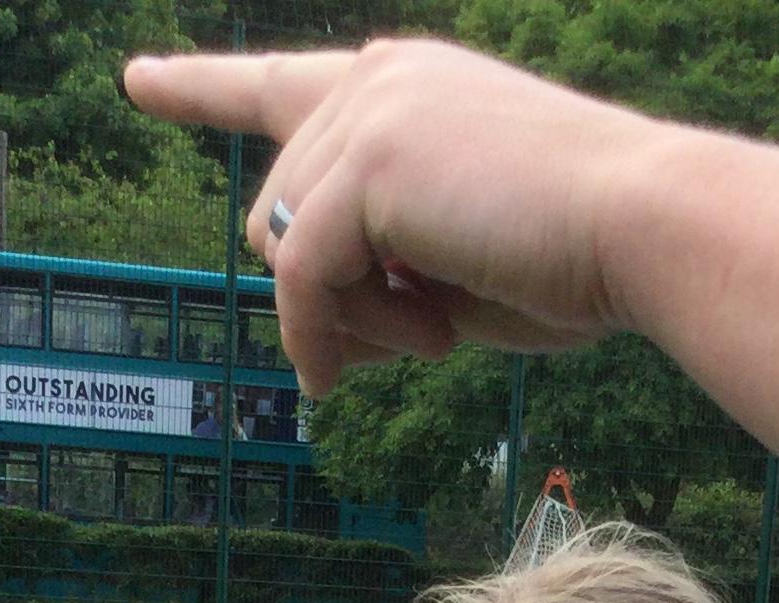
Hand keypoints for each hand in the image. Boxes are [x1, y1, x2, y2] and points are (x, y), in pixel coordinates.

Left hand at [124, 39, 645, 395]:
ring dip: (347, 320)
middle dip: (333, 301)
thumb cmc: (570, 260)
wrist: (640, 229)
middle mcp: (378, 78)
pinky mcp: (365, 162)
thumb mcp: (454, 269)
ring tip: (439, 332)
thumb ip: (377, 277)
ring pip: (282, 250)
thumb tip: (312, 344)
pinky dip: (338, 331)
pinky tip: (422, 348)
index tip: (138, 84)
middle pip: (277, 217)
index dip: (203, 89)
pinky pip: (300, 275)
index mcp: (404, 87)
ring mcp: (369, 110)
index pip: (281, 85)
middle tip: (428, 338)